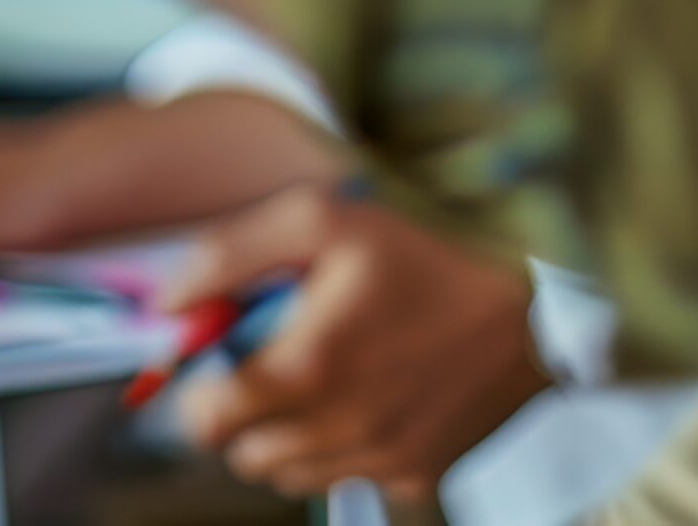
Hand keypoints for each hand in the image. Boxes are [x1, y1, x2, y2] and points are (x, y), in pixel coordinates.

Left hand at [165, 180, 546, 503]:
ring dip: (286, 435)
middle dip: (241, 414)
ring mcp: (382, 462)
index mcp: (309, 369)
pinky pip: (350, 479)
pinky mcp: (418, 477)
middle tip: (269, 360)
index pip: (208, 422)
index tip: (215, 359)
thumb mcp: (319, 219)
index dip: (198, 390)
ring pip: (291, 475)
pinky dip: (341, 449)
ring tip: (319, 374)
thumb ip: (229, 256)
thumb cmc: (418, 251)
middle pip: (245, 457)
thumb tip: (168, 304)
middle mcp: (342, 432)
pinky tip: (368, 395)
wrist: (529, 304)